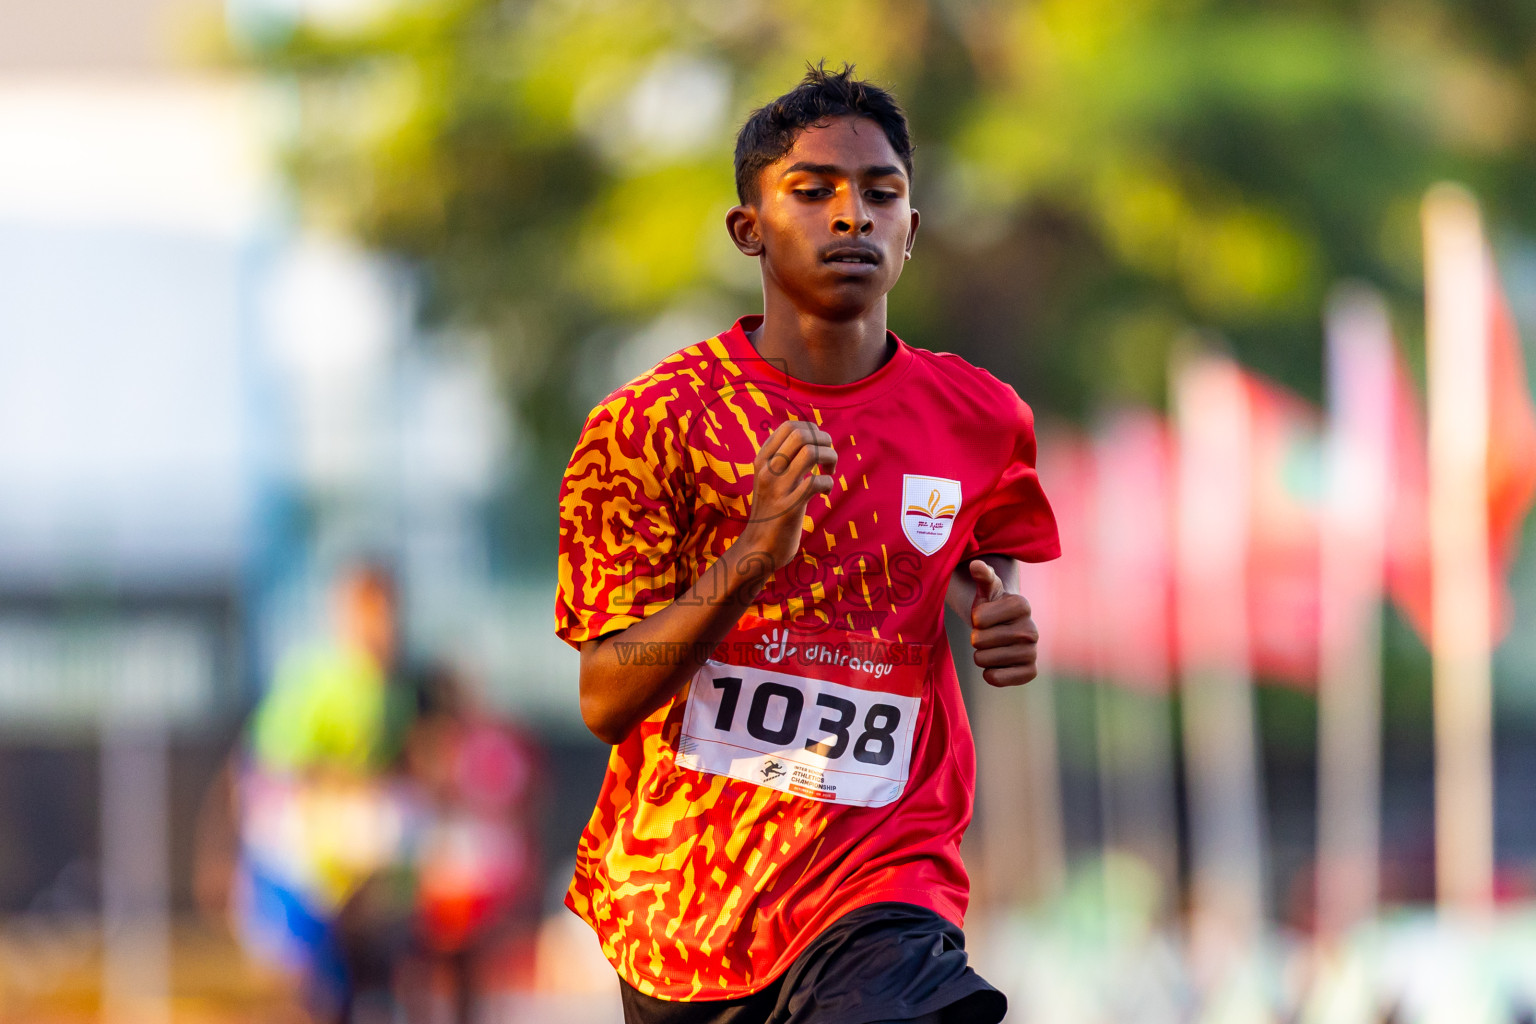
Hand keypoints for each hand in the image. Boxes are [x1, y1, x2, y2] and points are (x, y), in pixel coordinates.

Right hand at [737, 421, 836, 572]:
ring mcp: (776, 489)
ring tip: (829, 473)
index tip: (819, 447)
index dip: (813, 430)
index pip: (789, 426)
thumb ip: (784, 459)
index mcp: (761, 459)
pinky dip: (828, 483)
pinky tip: (825, 492)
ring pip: (810, 453)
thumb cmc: (771, 511)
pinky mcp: (788, 508)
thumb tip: (809, 437)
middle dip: (825, 441)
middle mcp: (766, 470)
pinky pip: (815, 483)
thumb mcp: (771, 479)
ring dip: (830, 459)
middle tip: (828, 459)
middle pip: (802, 434)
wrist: (757, 548)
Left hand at [968, 559, 1038, 686]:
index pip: (978, 619)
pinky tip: (997, 664)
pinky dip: (989, 674)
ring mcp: (1033, 652)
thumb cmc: (992, 606)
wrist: (1005, 629)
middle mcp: (1032, 630)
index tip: (986, 615)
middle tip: (988, 633)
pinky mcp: (1030, 672)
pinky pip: (996, 679)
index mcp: (1022, 605)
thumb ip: (982, 576)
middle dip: (976, 638)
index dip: (975, 618)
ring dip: (981, 655)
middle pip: (980, 641)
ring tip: (992, 646)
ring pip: (984, 660)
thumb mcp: (986, 589)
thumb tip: (976, 565)